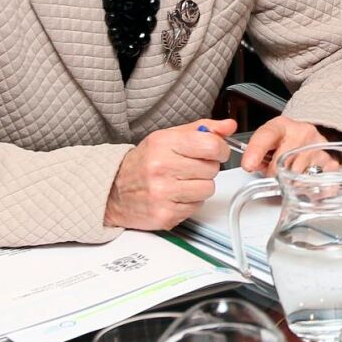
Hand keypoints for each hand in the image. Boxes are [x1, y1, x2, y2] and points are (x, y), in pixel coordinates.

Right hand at [105, 118, 234, 229]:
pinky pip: (196, 207)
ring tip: (181, 182)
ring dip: (200, 186)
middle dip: (206, 168)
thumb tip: (228, 126)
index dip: (220, 149)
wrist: (113, 191)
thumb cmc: (143, 162)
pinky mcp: (164, 215)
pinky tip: (174, 196)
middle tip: (189, 168)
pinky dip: (190, 202)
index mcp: (163, 145)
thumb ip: (202, 129)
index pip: (211, 145)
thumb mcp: (169, 137)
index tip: (215, 151)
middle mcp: (161, 168)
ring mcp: (162, 194)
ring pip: (208, 189)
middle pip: (212, 169)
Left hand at [242, 116, 329, 175]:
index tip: (249, 165)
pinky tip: (305, 181)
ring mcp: (318, 146)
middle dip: (272, 173)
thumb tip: (253, 167)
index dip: (255, 152)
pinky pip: (317, 181)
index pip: (266, 136)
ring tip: (289, 172)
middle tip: (274, 171)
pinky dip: (309, 187)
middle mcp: (302, 133)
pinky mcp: (330, 160)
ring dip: (289, 181)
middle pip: (280, 163)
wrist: (308, 135)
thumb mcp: (268, 139)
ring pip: (296, 176)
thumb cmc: (285, 139)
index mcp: (282, 126)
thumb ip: (257, 152)